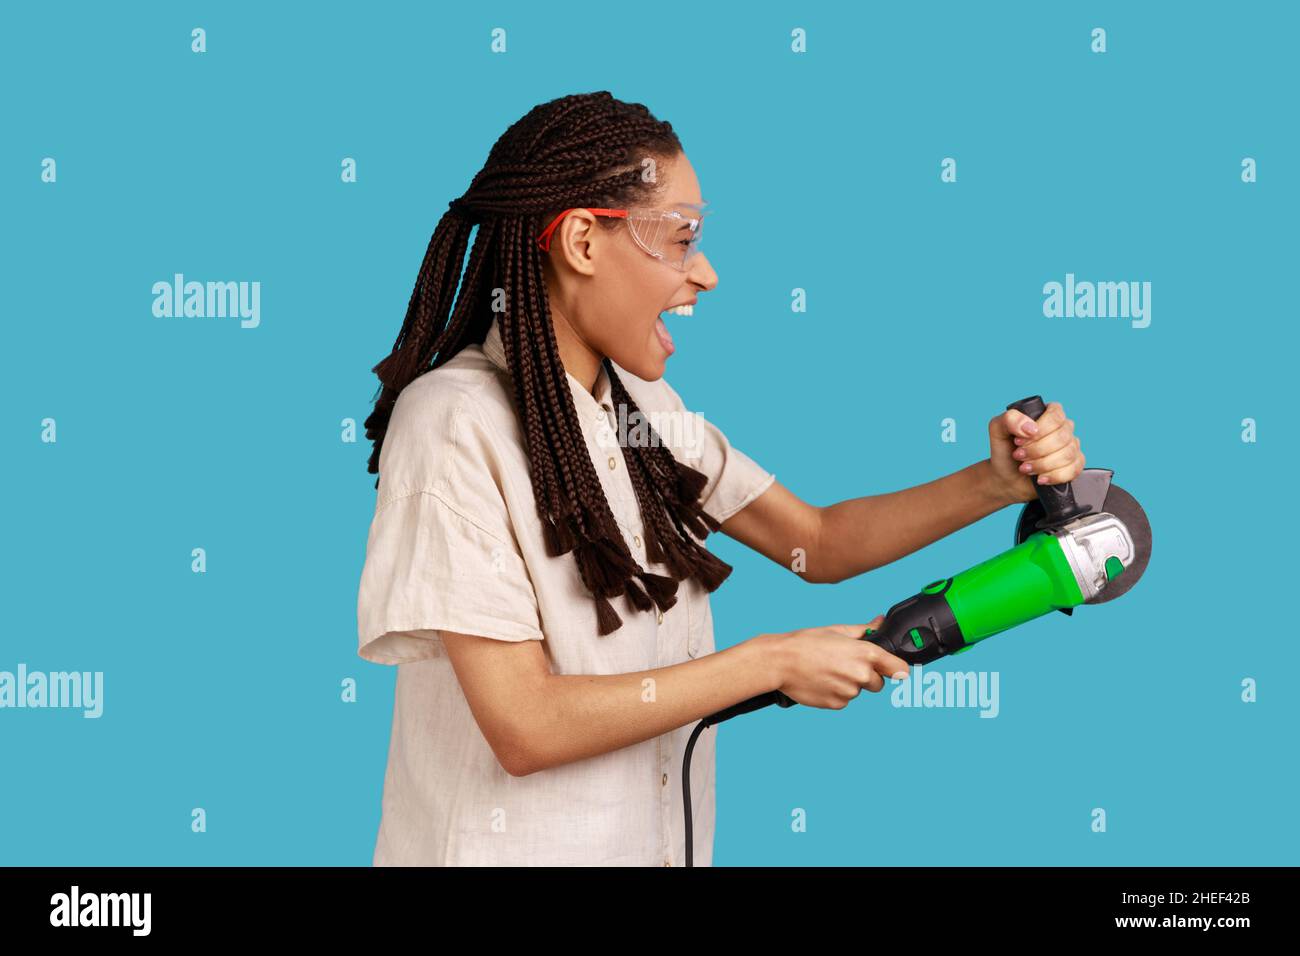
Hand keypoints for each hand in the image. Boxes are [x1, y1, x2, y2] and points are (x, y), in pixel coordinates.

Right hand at [768, 614, 906, 709]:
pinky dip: (836, 693)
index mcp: (865, 653)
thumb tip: (879, 622)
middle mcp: (861, 675)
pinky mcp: (837, 704)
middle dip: (866, 676)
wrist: (780, 662)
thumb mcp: (836, 630)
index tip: (896, 670)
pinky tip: (821, 681)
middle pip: (878, 683)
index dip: (898, 668)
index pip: (899, 668)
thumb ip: (864, 629)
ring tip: (827, 670)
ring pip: (858, 691)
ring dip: (848, 684)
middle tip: (844, 664)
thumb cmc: (805, 643)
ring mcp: (849, 692)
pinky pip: (844, 700)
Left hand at [987, 401, 1085, 504]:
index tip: (1018, 441)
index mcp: (1047, 414)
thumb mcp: (997, 429)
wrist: (1006, 477)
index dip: (1039, 430)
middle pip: (1062, 436)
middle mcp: (1063, 428)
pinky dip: (1054, 476)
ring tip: (1025, 468)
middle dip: (1036, 450)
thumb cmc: (1004, 451)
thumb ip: (1009, 419)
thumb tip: (1031, 428)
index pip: (1055, 415)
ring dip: (1043, 464)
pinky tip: (1040, 478)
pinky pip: (1074, 469)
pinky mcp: (1075, 465)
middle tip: (1019, 456)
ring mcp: (1071, 446)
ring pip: (1067, 454)